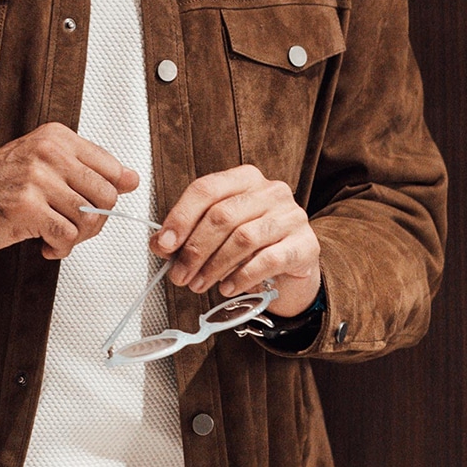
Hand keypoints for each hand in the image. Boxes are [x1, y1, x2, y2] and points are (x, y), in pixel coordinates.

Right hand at [0, 122, 139, 259]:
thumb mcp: (38, 164)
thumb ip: (83, 168)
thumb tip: (131, 179)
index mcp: (55, 137)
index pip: (111, 167)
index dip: (109, 196)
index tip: (94, 206)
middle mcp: (48, 153)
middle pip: (106, 196)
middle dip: (96, 221)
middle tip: (74, 229)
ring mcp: (37, 178)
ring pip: (88, 218)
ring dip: (76, 238)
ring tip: (56, 237)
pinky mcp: (26, 207)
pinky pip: (66, 236)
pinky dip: (60, 249)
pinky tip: (45, 246)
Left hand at [149, 165, 320, 316]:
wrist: (290, 265)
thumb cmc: (248, 244)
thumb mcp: (214, 235)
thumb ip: (186, 235)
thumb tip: (161, 244)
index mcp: (243, 179)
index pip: (205, 189)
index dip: (180, 218)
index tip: (165, 245)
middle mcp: (270, 191)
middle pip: (222, 215)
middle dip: (194, 250)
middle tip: (180, 275)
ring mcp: (291, 216)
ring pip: (243, 238)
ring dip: (214, 266)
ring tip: (199, 284)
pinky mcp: (305, 244)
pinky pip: (269, 259)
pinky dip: (242, 276)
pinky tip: (227, 287)